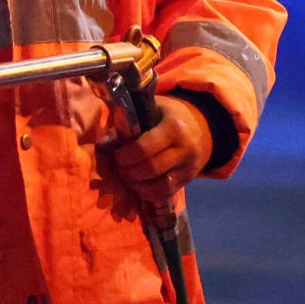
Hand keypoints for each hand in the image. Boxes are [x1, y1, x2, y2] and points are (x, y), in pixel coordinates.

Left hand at [105, 94, 213, 208]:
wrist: (200, 127)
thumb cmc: (166, 115)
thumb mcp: (151, 108)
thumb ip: (129, 121)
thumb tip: (104, 141)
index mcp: (174, 127)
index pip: (144, 148)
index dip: (126, 156)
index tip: (116, 156)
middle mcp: (185, 149)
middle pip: (151, 169)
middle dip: (129, 172)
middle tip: (118, 169)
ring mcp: (189, 167)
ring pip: (159, 187)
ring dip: (137, 186)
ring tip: (127, 178)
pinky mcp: (188, 180)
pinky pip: (165, 194)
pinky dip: (148, 194)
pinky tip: (139, 185)